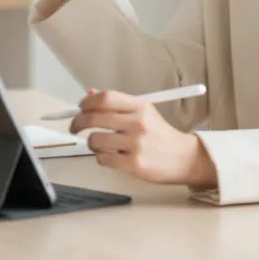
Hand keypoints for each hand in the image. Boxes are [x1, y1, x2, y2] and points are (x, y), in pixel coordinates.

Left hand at [69, 89, 218, 187]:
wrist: (183, 157)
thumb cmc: (160, 134)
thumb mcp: (143, 112)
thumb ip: (117, 104)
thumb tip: (90, 94)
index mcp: (140, 106)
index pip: (105, 98)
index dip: (86, 102)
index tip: (80, 108)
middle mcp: (138, 122)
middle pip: (94, 117)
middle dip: (78, 123)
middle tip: (75, 127)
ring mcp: (136, 144)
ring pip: (95, 140)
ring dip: (91, 143)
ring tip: (99, 144)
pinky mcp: (135, 164)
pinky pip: (103, 159)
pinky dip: (101, 158)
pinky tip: (109, 156)